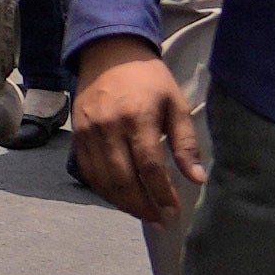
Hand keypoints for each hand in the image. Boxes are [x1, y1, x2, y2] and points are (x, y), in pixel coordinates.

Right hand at [63, 40, 200, 227]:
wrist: (109, 54)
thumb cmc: (149, 80)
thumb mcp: (176, 104)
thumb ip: (186, 143)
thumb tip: (197, 179)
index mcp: (138, 117)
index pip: (150, 167)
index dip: (162, 193)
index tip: (174, 210)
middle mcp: (109, 127)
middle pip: (123, 179)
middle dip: (143, 205)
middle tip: (160, 220)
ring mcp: (89, 133)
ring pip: (103, 181)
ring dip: (123, 203)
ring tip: (143, 213)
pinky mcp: (77, 136)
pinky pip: (89, 172)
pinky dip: (104, 191)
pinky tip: (121, 198)